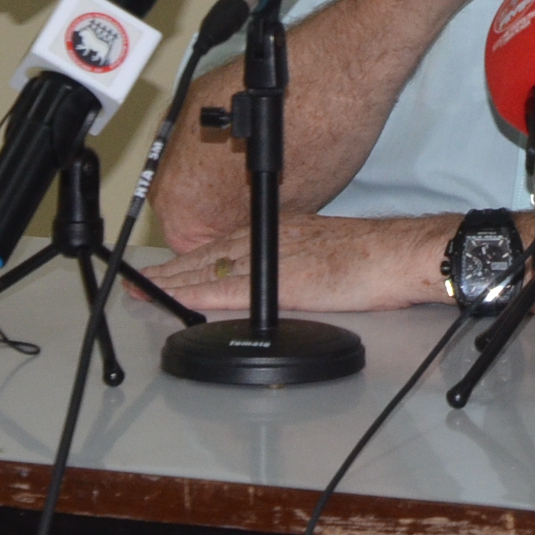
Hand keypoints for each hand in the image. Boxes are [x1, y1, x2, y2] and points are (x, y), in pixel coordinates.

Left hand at [142, 215, 450, 313]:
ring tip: (143, 293)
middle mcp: (269, 239)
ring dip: (174, 283)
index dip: (189, 260)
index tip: (163, 269)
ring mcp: (273, 259)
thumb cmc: (374, 253)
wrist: (398, 252)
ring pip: (210, 271)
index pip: (223, 245)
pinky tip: (179, 303)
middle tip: (137, 283)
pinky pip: (230, 290)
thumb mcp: (323, 247)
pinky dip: (200, 296)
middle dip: (170, 271)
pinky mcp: (280, 283)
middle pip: (207, 256)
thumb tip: (280, 279)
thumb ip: (293, 259)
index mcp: (279, 231)